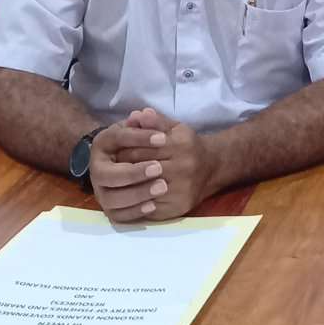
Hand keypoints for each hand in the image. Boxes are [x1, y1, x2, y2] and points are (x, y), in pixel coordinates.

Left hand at [89, 107, 217, 225]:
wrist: (212, 168)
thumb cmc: (189, 145)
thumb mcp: (175, 127)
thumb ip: (155, 121)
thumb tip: (134, 116)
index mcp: (181, 145)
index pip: (142, 148)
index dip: (124, 150)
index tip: (114, 151)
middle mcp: (183, 168)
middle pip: (141, 168)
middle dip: (122, 167)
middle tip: (111, 166)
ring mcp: (180, 190)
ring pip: (142, 190)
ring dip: (126, 186)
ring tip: (117, 181)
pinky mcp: (177, 208)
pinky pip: (149, 207)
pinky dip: (135, 202)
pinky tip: (128, 195)